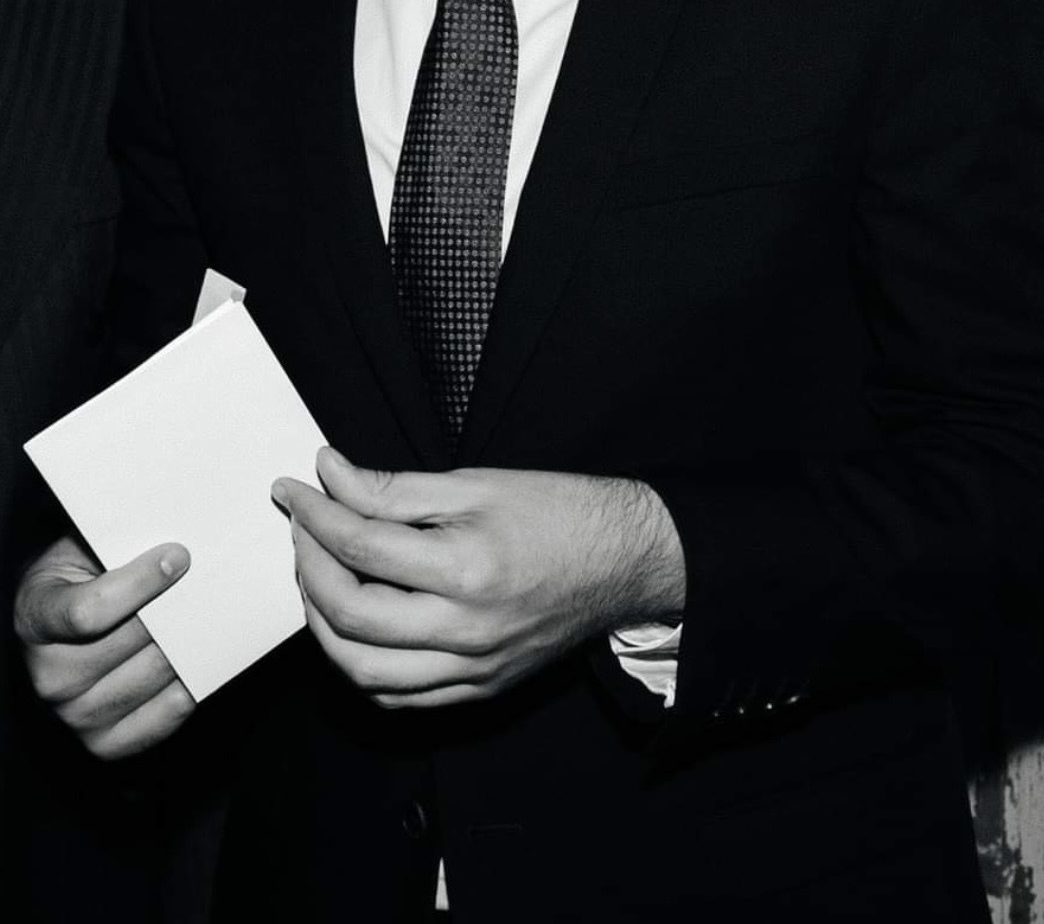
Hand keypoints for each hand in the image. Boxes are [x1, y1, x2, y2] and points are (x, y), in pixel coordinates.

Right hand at [15, 535, 195, 758]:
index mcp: (36, 619)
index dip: (140, 582)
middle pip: (134, 639)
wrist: (62, 623)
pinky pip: (163, 716)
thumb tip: (174, 549)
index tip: (178, 556)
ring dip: (187, 642)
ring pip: (156, 671)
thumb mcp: (82, 548)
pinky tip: (196, 658)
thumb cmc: (79, 578)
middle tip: (201, 584)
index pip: (90, 611)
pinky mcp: (105, 742)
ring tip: (200, 616)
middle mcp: (49, 676)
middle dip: (174, 607)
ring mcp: (75, 714)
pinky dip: (188, 685)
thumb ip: (118, 546)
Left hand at [274, 449, 684, 709]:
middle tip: (302, 530)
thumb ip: (393, 488)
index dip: (313, 514)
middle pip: (348, 615)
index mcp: (466, 567)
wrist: (623, 560)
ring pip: (363, 671)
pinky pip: (398, 697)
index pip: (359, 544)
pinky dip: (361, 666)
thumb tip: (328, 475)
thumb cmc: (556, 511)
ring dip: (323, 624)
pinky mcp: (478, 690)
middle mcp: (465, 630)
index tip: (292, 490)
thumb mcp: (475, 483)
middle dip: (307, 568)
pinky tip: (354, 626)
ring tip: (318, 577)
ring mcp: (472, 669)